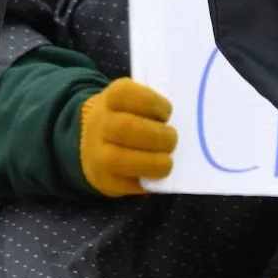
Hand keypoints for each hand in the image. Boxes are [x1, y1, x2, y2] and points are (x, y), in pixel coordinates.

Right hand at [79, 77, 176, 196]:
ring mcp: (97, 152)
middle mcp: (100, 123)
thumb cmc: (129, 118)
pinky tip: (156, 174)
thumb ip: (155, 108)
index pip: (126, 94)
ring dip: (151, 162)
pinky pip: (124, 183)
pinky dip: (146, 180)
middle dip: (156, 136)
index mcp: (112, 98)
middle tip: (172, 139)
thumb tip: (183, 123)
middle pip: (124, 128)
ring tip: (167, 161)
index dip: (152, 103)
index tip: (167, 113)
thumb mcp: (136, 102)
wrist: (94, 143)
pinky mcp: (104, 179)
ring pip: (119, 158)